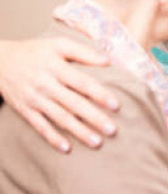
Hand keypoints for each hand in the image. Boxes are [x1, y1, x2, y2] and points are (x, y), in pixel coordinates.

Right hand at [0, 38, 118, 152]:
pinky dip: (52, 138)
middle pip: (73, 103)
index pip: (81, 82)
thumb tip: (109, 61)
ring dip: (78, 131)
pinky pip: (40, 126)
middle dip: (93, 118)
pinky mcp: (25, 110)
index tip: (116, 105)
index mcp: (56, 67)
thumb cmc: (35, 52)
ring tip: (97, 142)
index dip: (99, 94)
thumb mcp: (57, 45)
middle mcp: (45, 85)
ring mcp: (35, 99)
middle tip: (112, 130)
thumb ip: (84, 52)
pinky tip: (67, 148)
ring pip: (59, 117)